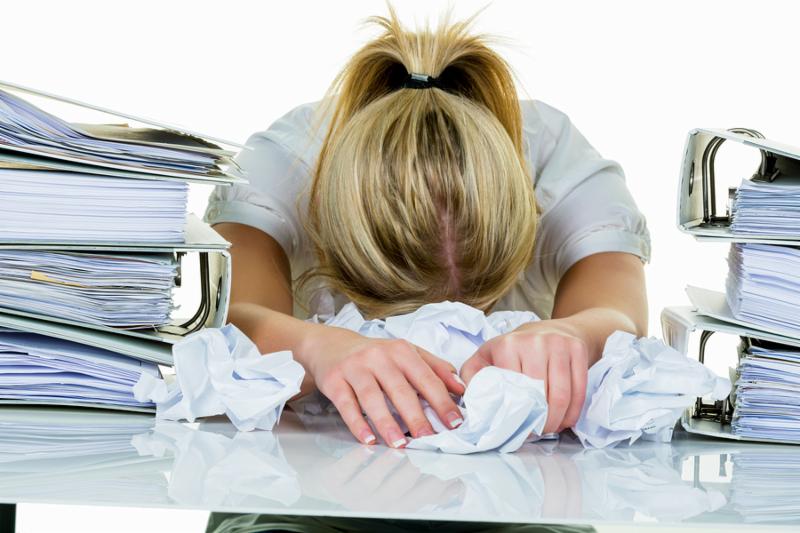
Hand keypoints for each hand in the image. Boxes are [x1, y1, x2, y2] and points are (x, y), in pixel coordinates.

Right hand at [309, 326, 464, 446]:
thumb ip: (434, 368)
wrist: (331, 345)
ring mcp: (355, 368)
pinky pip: (347, 404)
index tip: (455, 422)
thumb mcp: (406, 353)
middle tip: (429, 438)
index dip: (442, 400)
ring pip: (372, 397)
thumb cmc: (375, 355)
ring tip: (399, 443)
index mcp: (401, 350)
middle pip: (400, 389)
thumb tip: (461, 387)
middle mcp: (378, 356)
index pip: (426, 377)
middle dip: (416, 416)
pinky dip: (357, 423)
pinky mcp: (334, 380)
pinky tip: (368, 439)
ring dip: (387, 422)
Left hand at [460, 319, 588, 433]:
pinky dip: (573, 411)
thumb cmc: (515, 349)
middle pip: (539, 395)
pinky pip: (579, 389)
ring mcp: (558, 344)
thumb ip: (471, 377)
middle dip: (539, 422)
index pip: (513, 390)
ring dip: (557, 420)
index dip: (515, 414)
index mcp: (507, 345)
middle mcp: (534, 342)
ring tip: (550, 429)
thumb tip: (468, 402)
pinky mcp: (577, 349)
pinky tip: (565, 420)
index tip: (516, 428)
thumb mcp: (485, 356)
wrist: (550, 330)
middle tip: (536, 432)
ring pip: (561, 395)